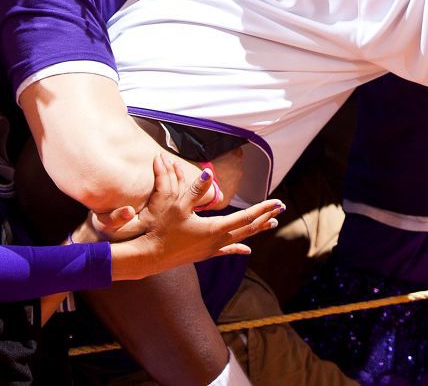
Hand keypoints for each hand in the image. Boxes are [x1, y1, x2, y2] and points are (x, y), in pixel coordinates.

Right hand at [104, 156, 283, 280]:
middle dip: (264, 217)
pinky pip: (227, 250)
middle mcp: (217, 241)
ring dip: (256, 230)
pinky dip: (239, 247)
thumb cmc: (161, 229)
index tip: (278, 203)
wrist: (148, 256)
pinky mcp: (203, 254)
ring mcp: (211, 249)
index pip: (245, 217)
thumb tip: (210, 171)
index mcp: (214, 229)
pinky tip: (247, 251)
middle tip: (280, 209)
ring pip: (240, 238)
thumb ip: (195, 188)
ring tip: (270, 225)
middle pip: (248, 228)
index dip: (262, 208)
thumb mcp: (176, 205)